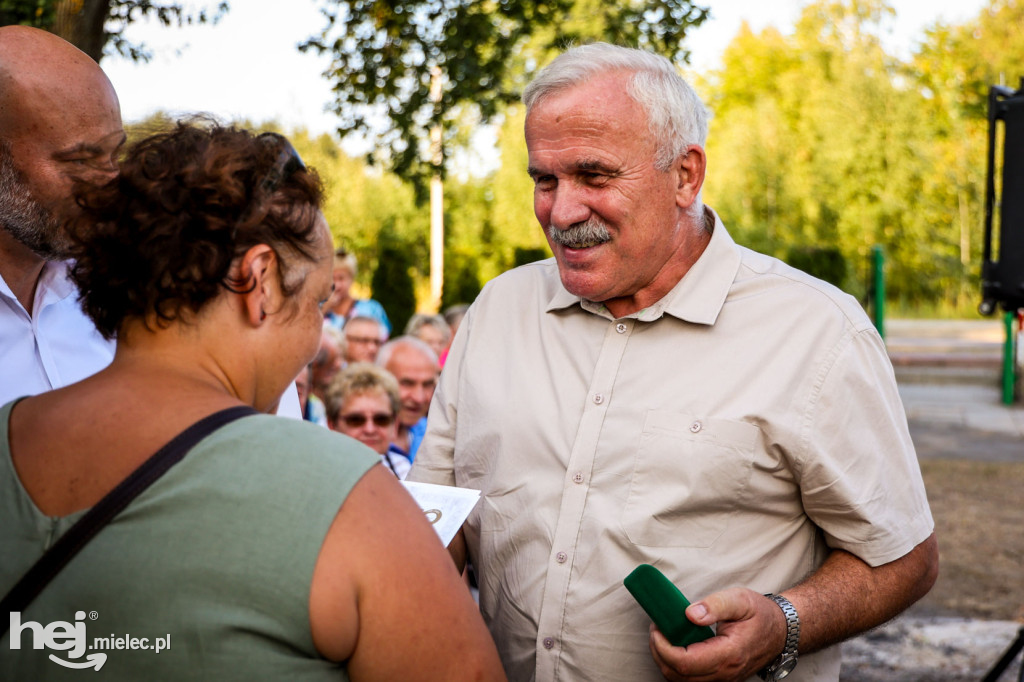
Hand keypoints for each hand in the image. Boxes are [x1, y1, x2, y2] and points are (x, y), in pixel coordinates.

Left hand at [648, 588, 785, 681]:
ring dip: (666, 660)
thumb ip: (715, 605)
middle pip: (679, 675)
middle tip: (657, 629)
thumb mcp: (740, 600)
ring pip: (682, 681)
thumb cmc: (760, 614)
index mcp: (729, 654)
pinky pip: (691, 679)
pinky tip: (676, 645)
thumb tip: (689, 614)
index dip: (664, 647)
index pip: (686, 662)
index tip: (657, 628)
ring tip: (663, 635)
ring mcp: (723, 679)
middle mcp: (726, 673)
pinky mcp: (720, 678)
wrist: (780, 632)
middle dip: (660, 653)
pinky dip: (676, 666)